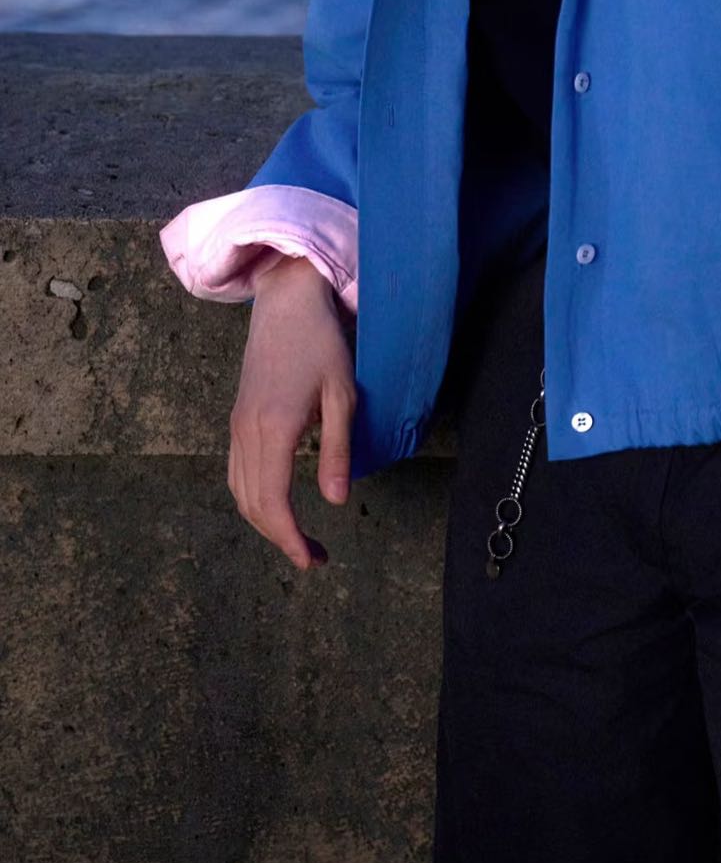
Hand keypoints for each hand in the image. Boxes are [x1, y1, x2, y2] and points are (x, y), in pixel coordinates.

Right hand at [226, 255, 356, 572]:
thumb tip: (336, 501)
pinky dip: (254, 499)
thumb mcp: (342, 395)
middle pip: (253, 505)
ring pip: (240, 492)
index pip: (273, 502)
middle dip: (281, 538)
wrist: (286, 301)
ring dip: (266, 522)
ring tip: (300, 537)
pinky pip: (237, 473)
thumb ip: (339, 449)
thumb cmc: (322, 343)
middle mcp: (246, 432)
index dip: (290, 539)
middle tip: (316, 556)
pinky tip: (278, 504)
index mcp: (273, 428)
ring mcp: (237, 426)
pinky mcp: (237, 419)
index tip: (312, 561)